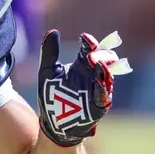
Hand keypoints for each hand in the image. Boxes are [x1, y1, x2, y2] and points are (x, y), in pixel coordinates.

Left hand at [37, 30, 131, 146]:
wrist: (53, 122)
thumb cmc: (51, 95)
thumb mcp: (47, 72)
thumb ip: (49, 52)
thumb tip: (53, 31)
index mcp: (81, 65)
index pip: (88, 50)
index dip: (89, 43)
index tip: (85, 38)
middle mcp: (92, 75)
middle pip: (103, 60)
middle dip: (101, 55)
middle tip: (92, 54)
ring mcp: (98, 90)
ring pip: (107, 76)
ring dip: (104, 69)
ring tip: (98, 64)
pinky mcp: (100, 105)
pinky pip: (104, 96)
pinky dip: (102, 89)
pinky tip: (99, 82)